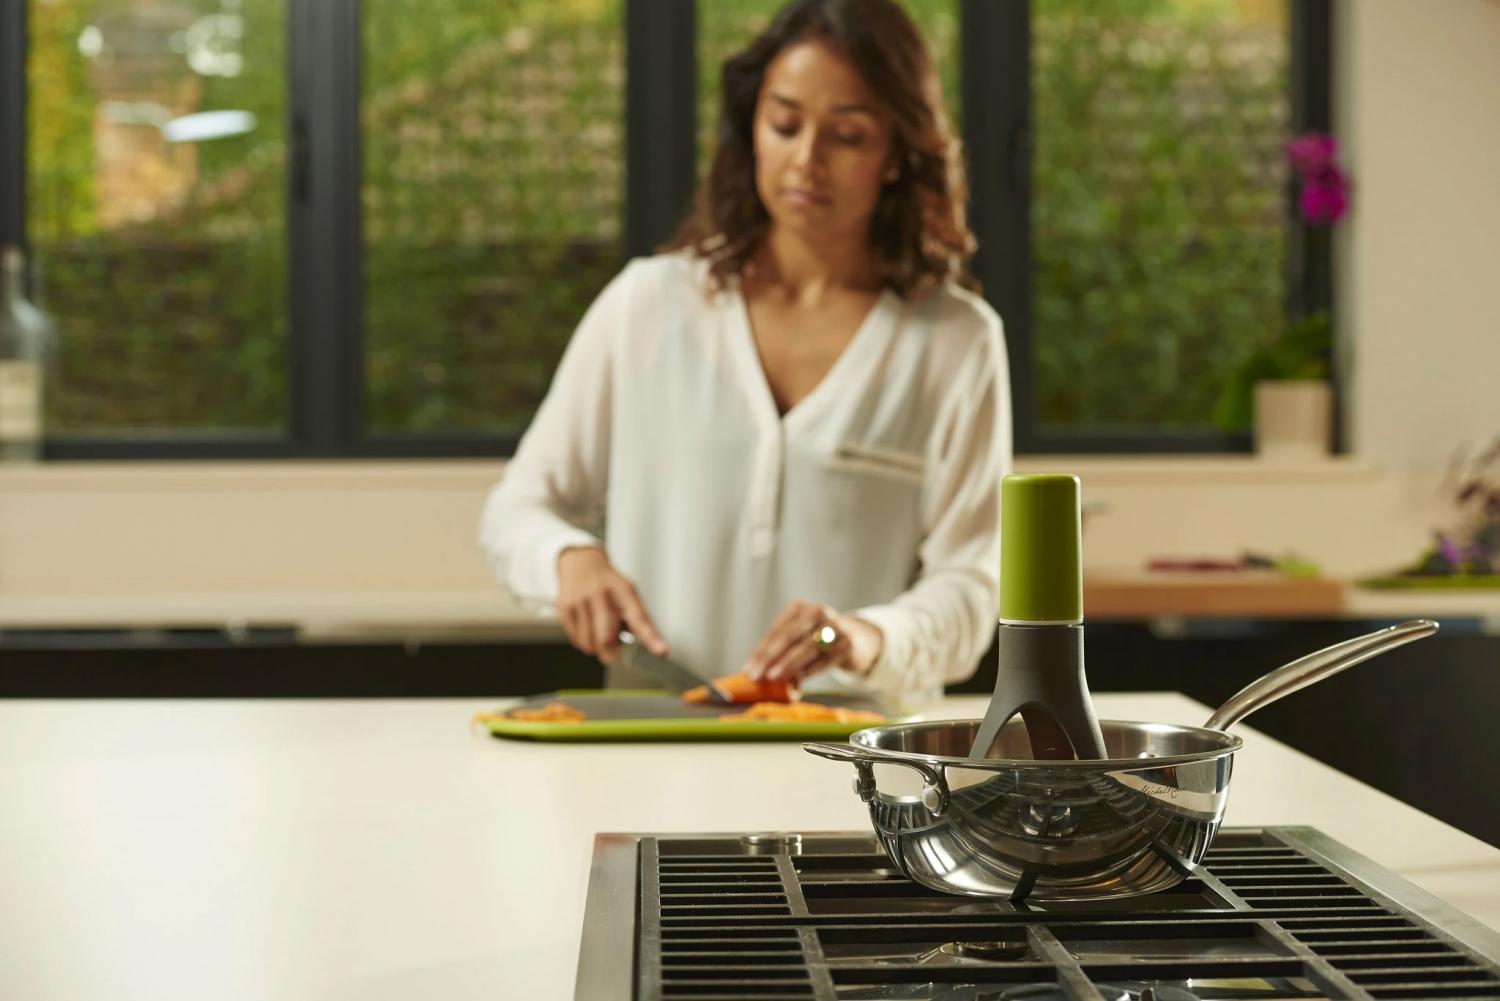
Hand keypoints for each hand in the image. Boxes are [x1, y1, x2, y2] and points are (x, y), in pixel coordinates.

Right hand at [556, 546, 666, 664]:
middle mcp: (601, 594)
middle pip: (606, 638)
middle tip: (613, 656)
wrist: (580, 563)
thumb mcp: (628, 592)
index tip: (662, 651)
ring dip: (596, 648)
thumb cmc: (608, 583)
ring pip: (589, 642)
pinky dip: (583, 642)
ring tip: (598, 634)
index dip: (651, 637)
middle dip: (610, 654)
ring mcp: (581, 600)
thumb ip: (636, 617)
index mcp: (623, 591)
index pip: (639, 618)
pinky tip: (586, 628)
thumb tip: (649, 646)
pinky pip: (576, 639)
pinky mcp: (565, 607)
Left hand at [742, 600, 883, 684]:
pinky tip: (798, 680)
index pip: (777, 630)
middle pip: (789, 636)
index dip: (761, 650)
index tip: (749, 668)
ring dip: (788, 664)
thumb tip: (758, 673)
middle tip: (757, 674)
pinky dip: (809, 670)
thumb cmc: (817, 641)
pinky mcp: (846, 644)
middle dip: (770, 657)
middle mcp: (817, 612)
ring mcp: (834, 627)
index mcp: (800, 608)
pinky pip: (824, 659)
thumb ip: (781, 652)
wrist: (856, 639)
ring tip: (774, 677)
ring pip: (807, 647)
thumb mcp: (799, 637)